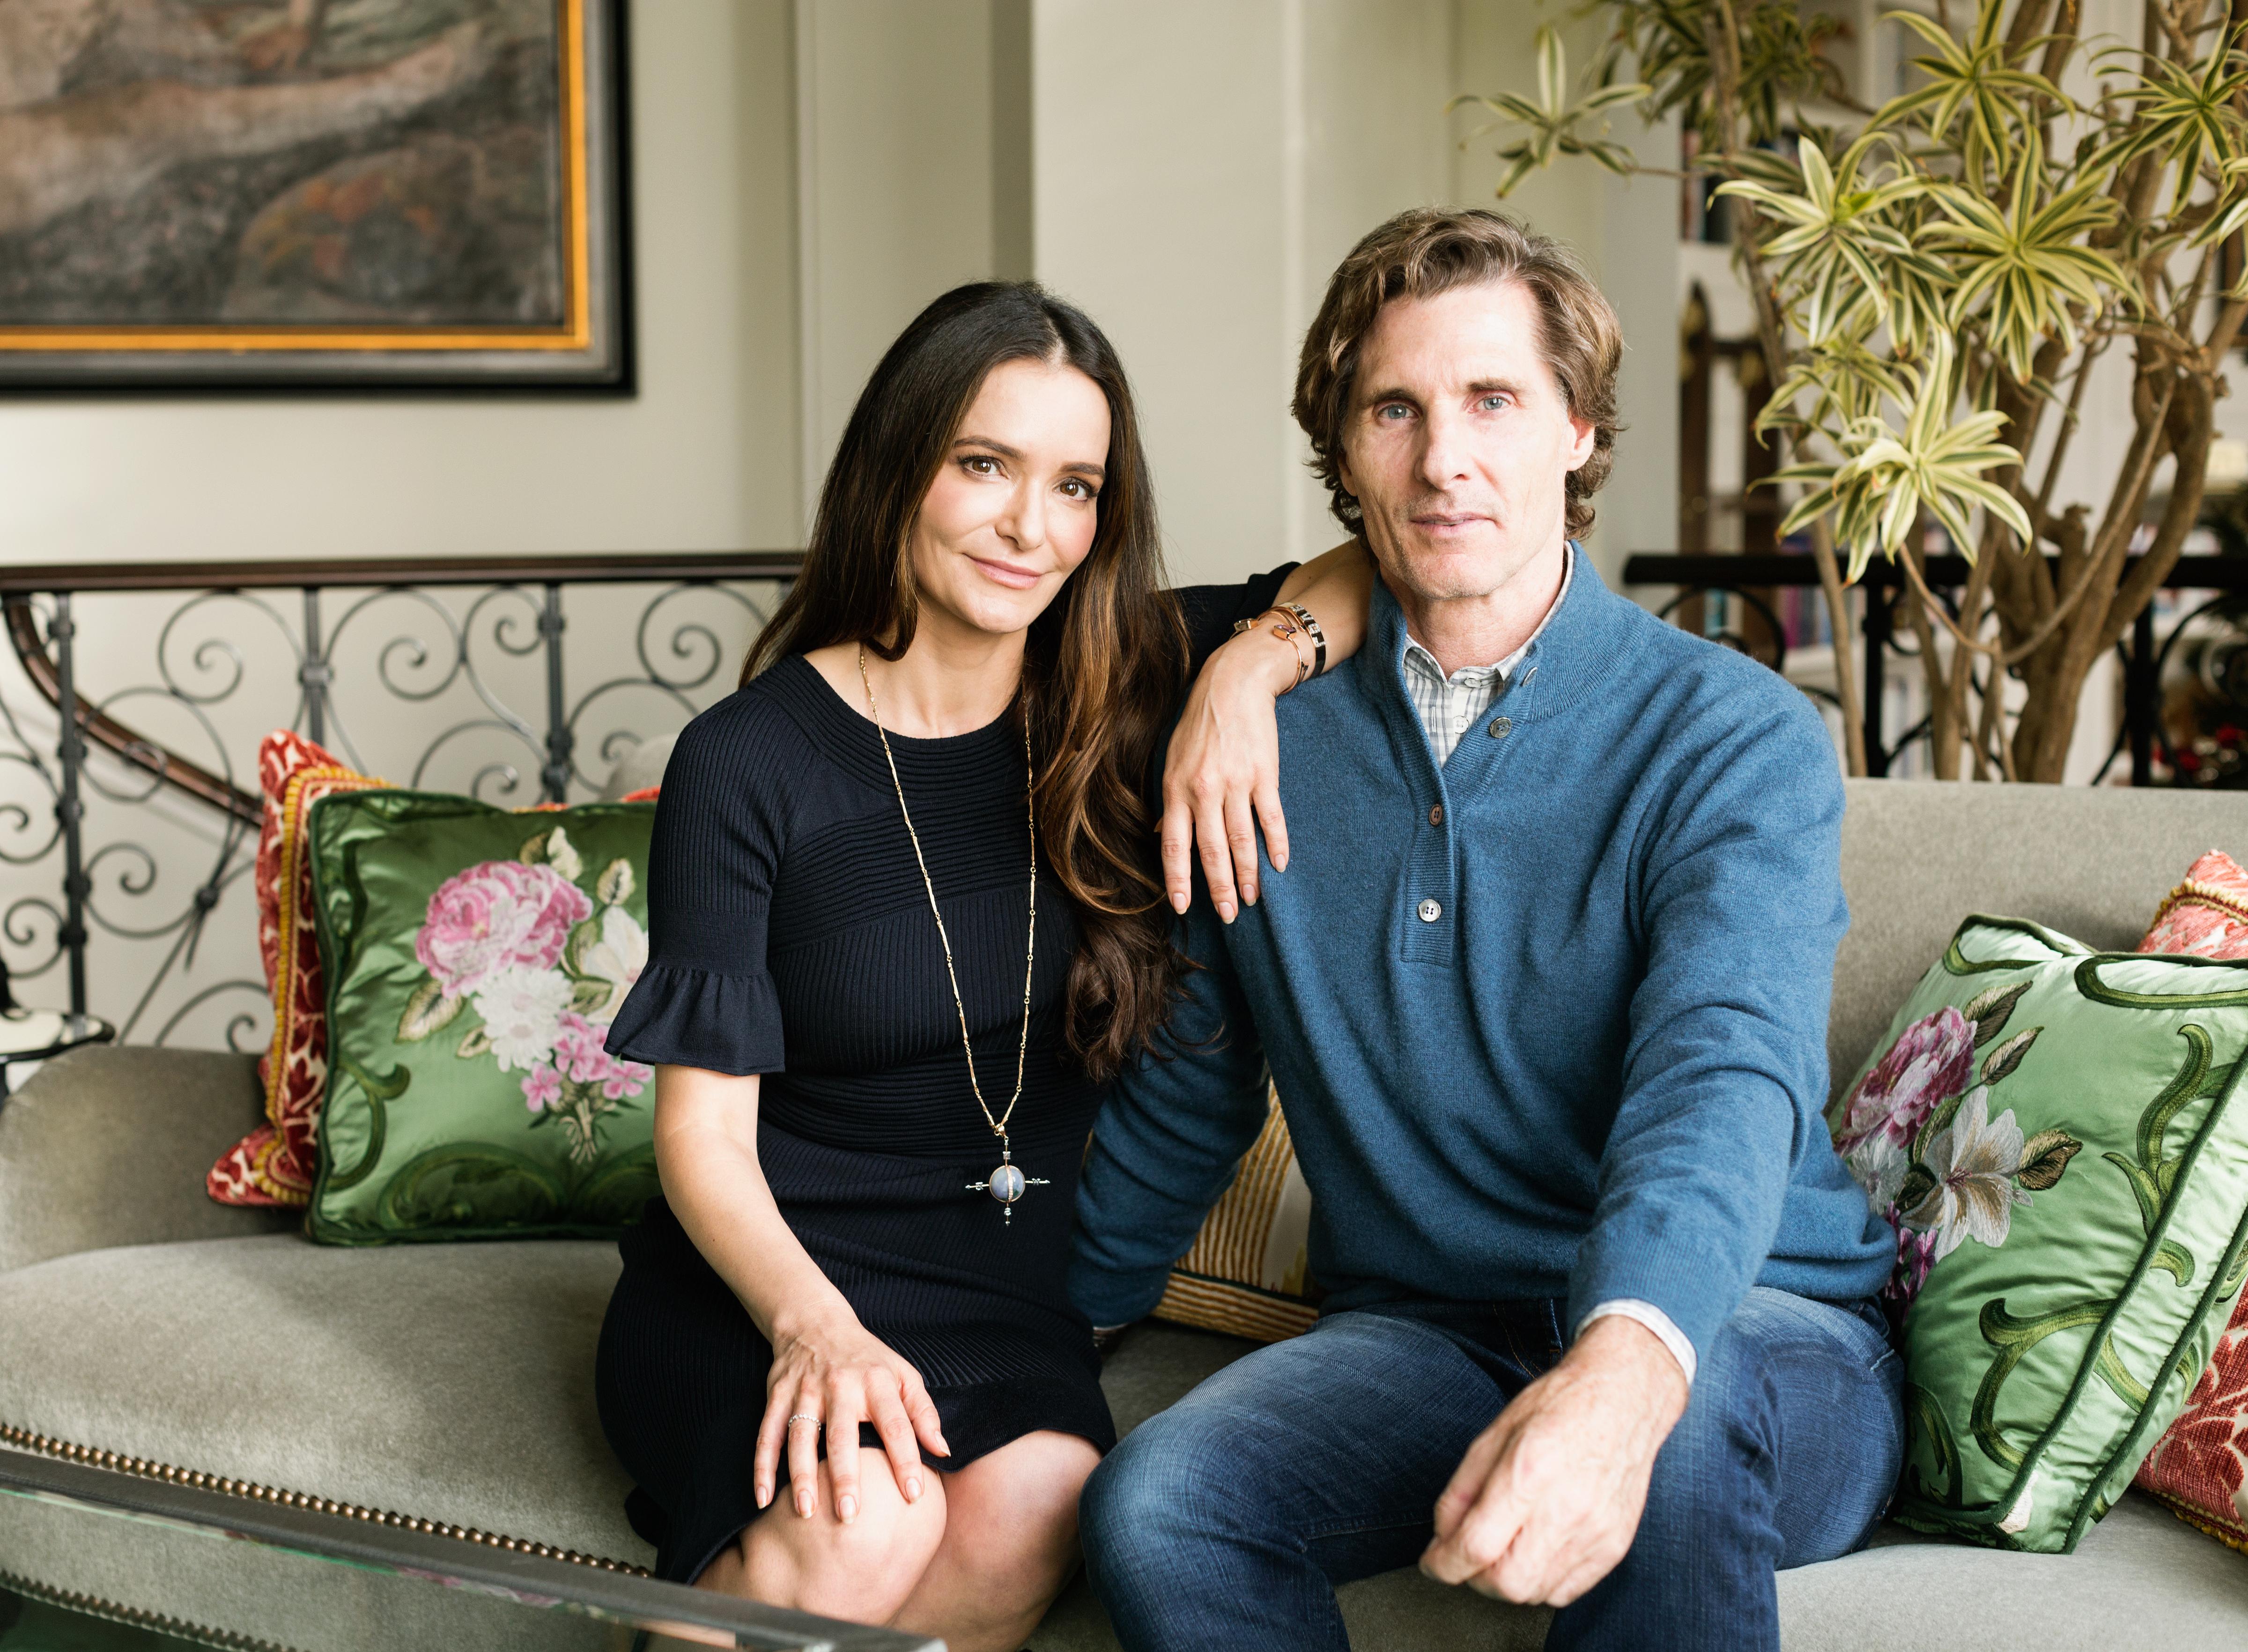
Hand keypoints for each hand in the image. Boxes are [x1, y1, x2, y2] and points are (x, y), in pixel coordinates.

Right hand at [754, 1308, 949, 1523]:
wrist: (816, 1322)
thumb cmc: (868, 1359)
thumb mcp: (904, 1374)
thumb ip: (923, 1413)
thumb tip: (944, 1451)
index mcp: (877, 1382)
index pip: (896, 1424)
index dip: (906, 1460)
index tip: (914, 1497)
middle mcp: (840, 1385)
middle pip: (842, 1434)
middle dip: (845, 1476)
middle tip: (849, 1516)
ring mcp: (805, 1390)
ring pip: (800, 1436)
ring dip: (802, 1475)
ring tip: (806, 1512)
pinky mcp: (777, 1395)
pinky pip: (767, 1434)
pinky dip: (762, 1466)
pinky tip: (763, 1498)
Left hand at [1162, 624, 1301, 920]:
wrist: (1233, 683)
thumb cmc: (1199, 724)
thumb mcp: (1172, 760)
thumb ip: (1171, 801)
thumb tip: (1164, 837)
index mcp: (1176, 789)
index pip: (1176, 845)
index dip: (1179, 879)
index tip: (1183, 907)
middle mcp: (1204, 789)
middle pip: (1211, 850)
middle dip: (1219, 887)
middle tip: (1227, 915)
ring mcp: (1235, 782)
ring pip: (1241, 839)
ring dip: (1248, 874)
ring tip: (1251, 900)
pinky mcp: (1263, 773)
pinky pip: (1271, 816)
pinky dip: (1276, 842)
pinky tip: (1279, 864)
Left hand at [1419, 1315, 1689, 1606]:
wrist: (1623, 1398)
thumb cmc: (1558, 1407)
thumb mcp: (1494, 1434)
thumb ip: (1462, 1490)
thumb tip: (1443, 1538)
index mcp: (1529, 1472)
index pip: (1476, 1546)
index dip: (1443, 1563)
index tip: (1432, 1562)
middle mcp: (1567, 1508)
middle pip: (1507, 1584)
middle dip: (1474, 1578)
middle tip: (1467, 1555)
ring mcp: (1596, 1532)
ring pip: (1535, 1594)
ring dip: (1507, 1582)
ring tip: (1503, 1547)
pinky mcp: (1615, 1547)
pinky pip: (1566, 1592)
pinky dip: (1540, 1582)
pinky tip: (1534, 1551)